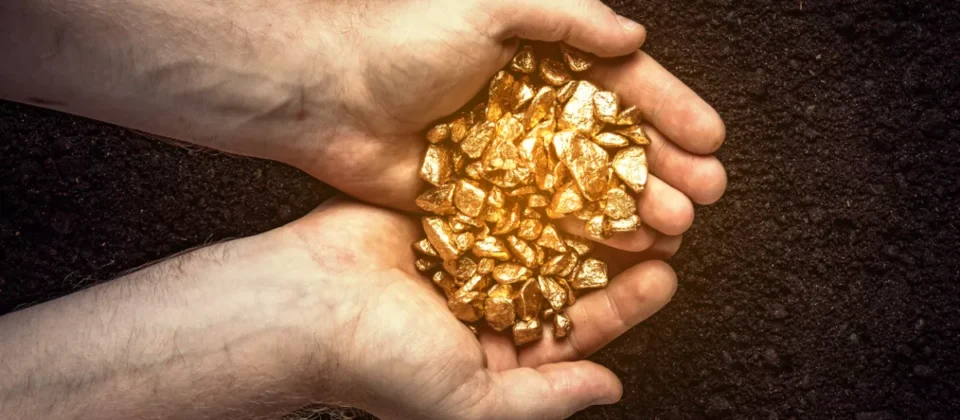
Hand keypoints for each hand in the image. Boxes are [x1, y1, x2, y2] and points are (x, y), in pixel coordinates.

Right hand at [278, 197, 680, 418]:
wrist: (304, 301)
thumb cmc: (378, 362)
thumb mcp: (471, 401)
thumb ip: (544, 398)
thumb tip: (609, 390)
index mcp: (492, 358)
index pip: (575, 331)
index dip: (623, 306)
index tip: (665, 277)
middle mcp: (483, 306)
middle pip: (565, 277)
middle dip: (615, 255)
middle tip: (663, 226)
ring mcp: (464, 257)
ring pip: (539, 233)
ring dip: (584, 216)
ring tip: (630, 191)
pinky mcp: (442, 214)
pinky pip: (499, 199)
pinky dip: (536, 187)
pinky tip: (571, 168)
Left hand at [294, 0, 728, 254]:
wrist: (325, 95)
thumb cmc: (399, 42)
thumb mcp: (489, 4)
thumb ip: (567, 14)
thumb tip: (634, 37)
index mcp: (542, 57)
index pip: (622, 83)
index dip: (671, 108)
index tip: (711, 139)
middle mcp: (534, 108)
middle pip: (616, 140)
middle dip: (665, 166)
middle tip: (705, 195)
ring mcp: (512, 157)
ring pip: (589, 186)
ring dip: (636, 205)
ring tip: (674, 228)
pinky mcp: (485, 198)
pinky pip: (546, 219)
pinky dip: (585, 234)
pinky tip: (620, 249)